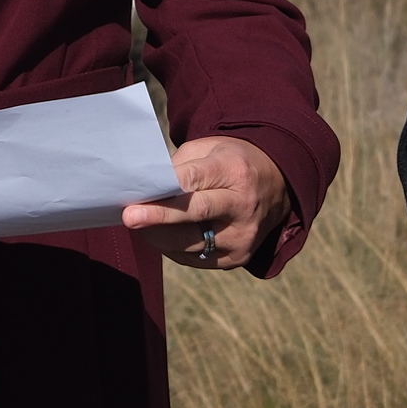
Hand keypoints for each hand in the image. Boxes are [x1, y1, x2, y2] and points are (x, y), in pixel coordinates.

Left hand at [124, 135, 291, 272]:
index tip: (137, 194)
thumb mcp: (211, 149)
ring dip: (158, 235)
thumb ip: (180, 166)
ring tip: (138, 225)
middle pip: (194, 214)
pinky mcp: (238, 258)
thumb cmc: (231, 162)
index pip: (195, 180)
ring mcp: (243, 236)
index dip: (165, 189)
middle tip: (129, 217)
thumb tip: (145, 188)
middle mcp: (243, 205)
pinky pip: (195, 258)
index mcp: (235, 171)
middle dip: (158, 217)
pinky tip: (161, 235)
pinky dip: (172, 248)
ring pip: (190, 242)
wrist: (277, 186)